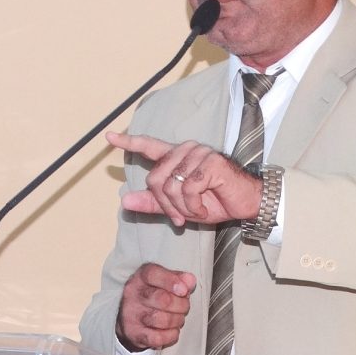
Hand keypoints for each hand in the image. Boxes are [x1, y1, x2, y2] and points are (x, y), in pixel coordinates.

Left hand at [107, 131, 261, 226]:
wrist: (246, 204)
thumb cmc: (215, 202)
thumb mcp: (179, 207)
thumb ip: (154, 203)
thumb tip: (125, 200)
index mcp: (177, 157)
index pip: (149, 146)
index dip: (128, 142)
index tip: (109, 137)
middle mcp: (186, 150)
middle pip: (155, 179)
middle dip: (165, 205)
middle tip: (179, 218)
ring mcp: (199, 154)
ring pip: (170, 186)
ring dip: (181, 208)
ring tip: (196, 211)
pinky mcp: (210, 164)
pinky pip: (188, 190)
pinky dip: (194, 207)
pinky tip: (205, 208)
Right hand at [116, 263, 196, 350]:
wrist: (130, 317)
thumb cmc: (153, 295)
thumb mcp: (165, 281)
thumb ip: (180, 278)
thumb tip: (190, 280)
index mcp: (141, 276)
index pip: (153, 274)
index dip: (171, 282)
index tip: (184, 290)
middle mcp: (133, 294)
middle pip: (163, 299)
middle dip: (181, 305)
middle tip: (184, 307)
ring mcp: (131, 314)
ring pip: (162, 320)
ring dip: (177, 320)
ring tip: (178, 318)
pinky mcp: (134, 333)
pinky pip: (158, 338)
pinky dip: (171, 335)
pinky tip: (172, 330)